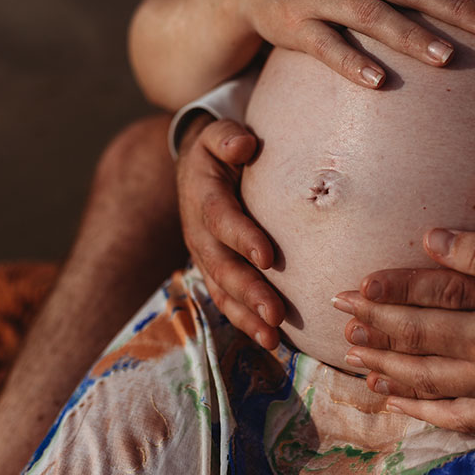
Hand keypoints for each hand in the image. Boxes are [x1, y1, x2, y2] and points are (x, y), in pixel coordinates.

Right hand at [176, 112, 283, 347]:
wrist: (200, 166)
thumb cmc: (221, 148)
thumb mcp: (219, 133)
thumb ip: (227, 137)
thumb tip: (242, 145)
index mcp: (203, 196)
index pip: (221, 218)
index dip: (242, 237)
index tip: (267, 256)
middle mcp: (199, 232)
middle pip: (222, 266)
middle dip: (248, 291)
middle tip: (275, 313)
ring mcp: (205, 256)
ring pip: (222, 291)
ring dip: (246, 316)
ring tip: (272, 338)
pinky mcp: (214, 272)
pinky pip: (227, 300)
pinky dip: (246, 322)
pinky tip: (271, 341)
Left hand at [335, 175, 474, 431]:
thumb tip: (430, 238)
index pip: (421, 322)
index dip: (380, 310)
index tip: (346, 298)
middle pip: (421, 363)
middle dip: (378, 347)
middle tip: (343, 336)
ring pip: (440, 400)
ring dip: (400, 386)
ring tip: (366, 376)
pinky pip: (473, 424)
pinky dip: (439, 417)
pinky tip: (423, 412)